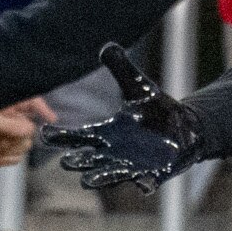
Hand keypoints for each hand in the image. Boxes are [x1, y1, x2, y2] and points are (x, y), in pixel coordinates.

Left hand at [0, 97, 52, 173]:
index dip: (42, 108)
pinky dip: (5, 158)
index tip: (51, 118)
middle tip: (1, 139)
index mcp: (4, 108)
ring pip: (25, 145)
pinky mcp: (4, 153)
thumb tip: (30, 128)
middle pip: (30, 129)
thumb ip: (12, 124)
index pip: (29, 103)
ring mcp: (7, 138)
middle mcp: (8, 122)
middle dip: (17, 137)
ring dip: (9, 149)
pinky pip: (17, 157)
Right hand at [38, 44, 204, 191]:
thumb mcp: (139, 87)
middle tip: (66, 161)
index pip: (77, 136)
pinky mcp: (153, 174)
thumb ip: (122, 68)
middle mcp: (114, 153)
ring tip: (86, 181)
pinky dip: (144, 184)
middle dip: (77, 162)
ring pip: (109, 176)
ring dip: (99, 178)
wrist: (187, 127)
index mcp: (106, 133)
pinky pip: (146, 182)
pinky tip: (143, 185)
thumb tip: (106, 45)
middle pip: (88, 160)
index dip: (61, 136)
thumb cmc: (158, 109)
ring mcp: (132, 166)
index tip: (45, 134)